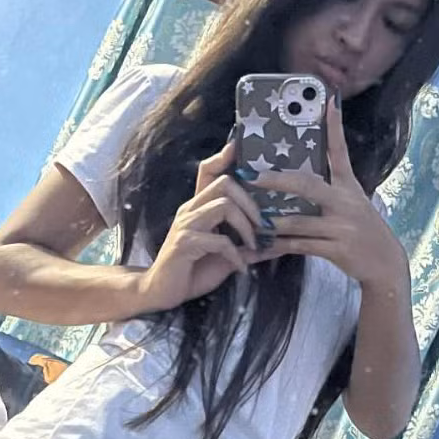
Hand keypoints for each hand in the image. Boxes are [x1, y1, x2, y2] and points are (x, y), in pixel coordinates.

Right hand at [137, 138, 262, 311]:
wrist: (159, 293)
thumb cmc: (192, 272)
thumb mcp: (226, 257)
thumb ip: (248, 248)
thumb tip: (278, 245)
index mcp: (198, 207)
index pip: (208, 170)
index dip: (224, 156)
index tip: (239, 146)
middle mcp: (190, 210)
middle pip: (224, 183)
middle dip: (250, 203)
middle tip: (263, 226)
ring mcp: (185, 225)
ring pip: (223, 205)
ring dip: (246, 226)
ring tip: (254, 245)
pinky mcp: (184, 244)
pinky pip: (219, 241)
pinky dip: (236, 255)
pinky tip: (241, 269)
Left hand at [253, 97, 408, 293]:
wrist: (385, 264)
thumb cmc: (363, 232)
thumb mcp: (353, 205)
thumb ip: (330, 191)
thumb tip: (297, 180)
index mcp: (348, 187)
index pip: (340, 151)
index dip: (334, 127)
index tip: (328, 103)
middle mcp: (346, 203)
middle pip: (308, 185)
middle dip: (278, 181)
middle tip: (254, 176)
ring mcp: (342, 227)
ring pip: (299, 221)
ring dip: (273, 221)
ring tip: (251, 219)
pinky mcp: (337, 249)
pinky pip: (300, 246)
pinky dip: (278, 247)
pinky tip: (261, 247)